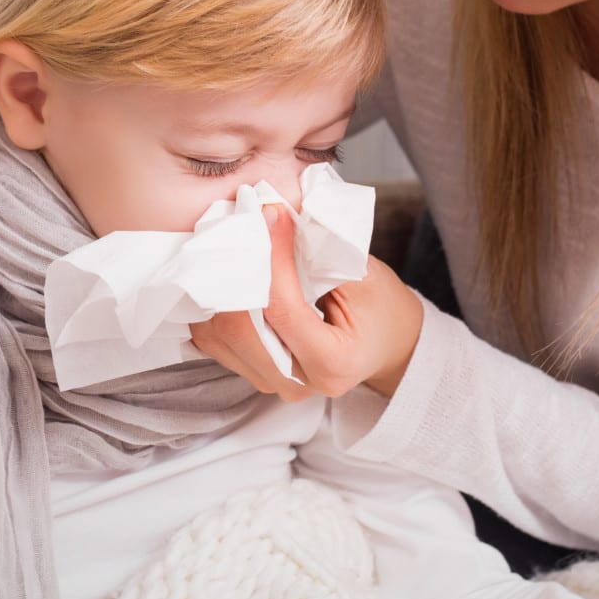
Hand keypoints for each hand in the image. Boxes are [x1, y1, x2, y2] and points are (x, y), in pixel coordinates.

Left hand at [190, 204, 423, 398]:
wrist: (386, 343)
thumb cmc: (380, 308)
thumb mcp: (364, 277)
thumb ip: (320, 255)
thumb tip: (274, 217)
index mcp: (333, 364)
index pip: (283, 310)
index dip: (271, 259)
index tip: (270, 215)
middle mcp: (297, 383)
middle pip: (241, 329)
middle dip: (237, 272)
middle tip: (242, 223)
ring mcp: (270, 382)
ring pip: (219, 335)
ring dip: (217, 287)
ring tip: (231, 243)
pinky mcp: (251, 372)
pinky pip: (214, 340)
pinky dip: (212, 304)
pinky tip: (223, 272)